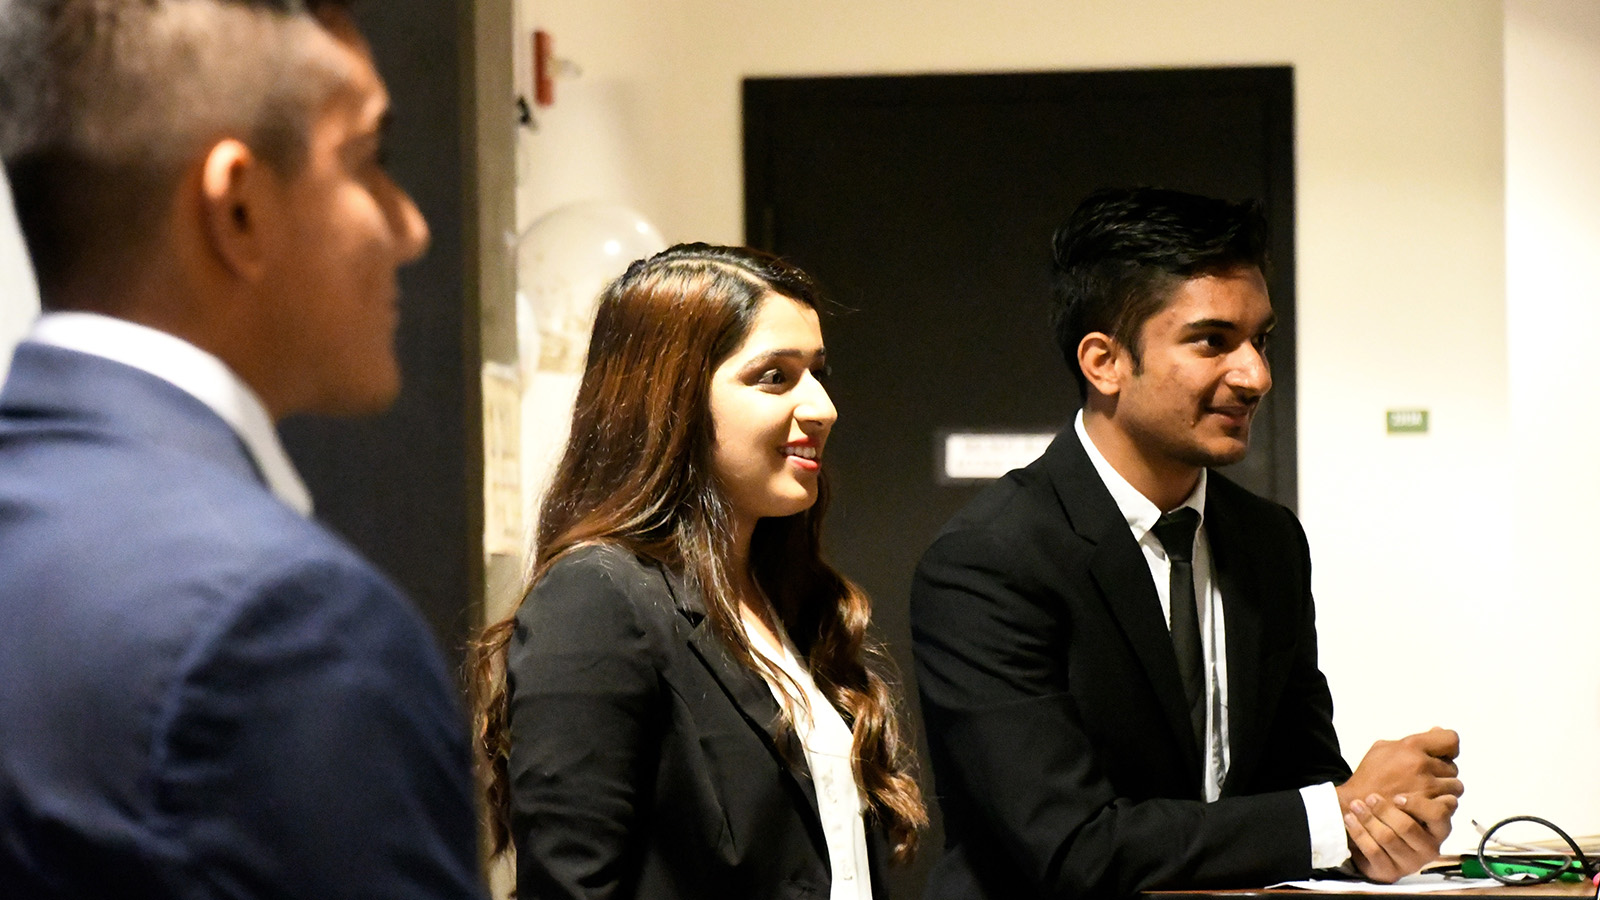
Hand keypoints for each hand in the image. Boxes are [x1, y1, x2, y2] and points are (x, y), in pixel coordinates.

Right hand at [1337, 727, 1462, 838]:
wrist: (1357, 805)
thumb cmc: (1369, 776)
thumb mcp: (1383, 748)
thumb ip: (1413, 740)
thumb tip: (1437, 731)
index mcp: (1411, 746)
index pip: (1450, 740)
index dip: (1449, 749)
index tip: (1442, 756)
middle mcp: (1421, 764)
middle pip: (1453, 767)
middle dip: (1442, 773)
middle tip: (1426, 779)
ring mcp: (1426, 787)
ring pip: (1455, 787)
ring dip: (1445, 790)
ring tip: (1428, 794)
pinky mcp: (1428, 808)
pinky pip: (1451, 803)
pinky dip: (1444, 805)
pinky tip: (1431, 805)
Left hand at [1345, 794, 1444, 881]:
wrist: (1374, 840)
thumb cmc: (1394, 815)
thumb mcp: (1408, 800)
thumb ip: (1416, 785)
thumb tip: (1423, 760)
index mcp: (1439, 829)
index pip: (1439, 815)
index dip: (1418, 804)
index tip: (1397, 796)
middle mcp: (1429, 848)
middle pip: (1407, 827)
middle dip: (1384, 810)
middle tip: (1370, 797)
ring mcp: (1411, 863)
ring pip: (1388, 838)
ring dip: (1368, 819)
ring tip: (1355, 805)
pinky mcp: (1391, 872)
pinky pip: (1373, 851)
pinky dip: (1359, 833)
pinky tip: (1350, 820)